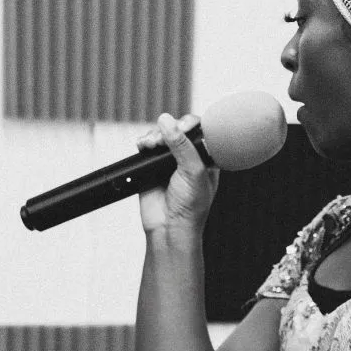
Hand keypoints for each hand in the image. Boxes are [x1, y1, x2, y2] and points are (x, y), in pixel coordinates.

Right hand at [136, 112, 219, 236]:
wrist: (168, 228)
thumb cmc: (190, 206)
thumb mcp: (192, 172)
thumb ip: (182, 145)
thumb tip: (167, 122)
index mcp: (206, 159)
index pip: (201, 131)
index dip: (191, 124)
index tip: (183, 125)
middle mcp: (189, 158)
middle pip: (178, 129)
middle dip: (169, 129)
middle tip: (164, 139)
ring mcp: (170, 162)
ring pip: (162, 136)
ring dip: (155, 135)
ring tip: (152, 144)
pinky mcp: (152, 167)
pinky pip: (147, 147)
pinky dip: (144, 143)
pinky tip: (144, 146)